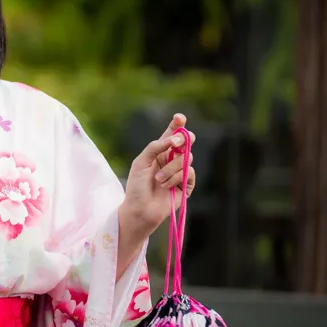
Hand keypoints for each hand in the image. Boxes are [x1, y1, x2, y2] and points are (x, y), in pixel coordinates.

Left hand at [120, 113, 196, 242]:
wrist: (140, 209)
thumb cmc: (137, 186)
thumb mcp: (141, 162)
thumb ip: (155, 147)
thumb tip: (174, 139)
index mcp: (160, 152)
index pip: (171, 135)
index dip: (177, 125)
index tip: (179, 117)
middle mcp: (172, 160)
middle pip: (186, 142)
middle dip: (184, 139)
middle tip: (176, 143)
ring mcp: (180, 172)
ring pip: (186, 158)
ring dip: (171, 168)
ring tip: (158, 180)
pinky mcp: (187, 185)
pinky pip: (189, 173)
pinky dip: (176, 178)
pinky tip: (165, 186)